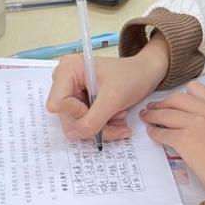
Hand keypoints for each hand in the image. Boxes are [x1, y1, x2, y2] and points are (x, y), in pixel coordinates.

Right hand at [46, 37, 168, 139]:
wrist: (147, 74)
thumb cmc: (132, 77)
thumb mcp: (113, 99)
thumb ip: (92, 119)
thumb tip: (73, 135)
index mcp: (68, 70)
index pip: (58, 104)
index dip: (77, 114)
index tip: (100, 108)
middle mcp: (66, 80)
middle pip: (67, 117)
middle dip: (94, 123)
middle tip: (117, 119)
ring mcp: (73, 93)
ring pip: (78, 125)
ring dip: (102, 126)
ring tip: (121, 117)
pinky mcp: (82, 102)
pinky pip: (86, 124)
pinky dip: (104, 125)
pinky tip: (118, 118)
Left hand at [140, 82, 204, 198]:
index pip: (197, 89)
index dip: (184, 94)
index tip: (177, 99)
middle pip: (177, 99)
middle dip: (163, 103)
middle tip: (156, 107)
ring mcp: (194, 124)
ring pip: (166, 113)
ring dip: (153, 115)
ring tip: (147, 117)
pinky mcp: (183, 140)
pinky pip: (163, 132)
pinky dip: (155, 133)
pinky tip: (152, 134)